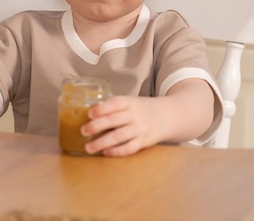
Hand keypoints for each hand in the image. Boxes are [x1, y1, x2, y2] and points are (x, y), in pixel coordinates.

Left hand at [81, 79, 214, 156]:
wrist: (170, 116)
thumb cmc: (145, 109)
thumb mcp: (133, 102)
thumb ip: (116, 107)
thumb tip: (91, 114)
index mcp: (131, 102)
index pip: (115, 103)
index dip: (102, 108)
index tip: (89, 113)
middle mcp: (135, 115)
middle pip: (114, 120)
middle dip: (96, 126)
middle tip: (83, 131)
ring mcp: (140, 129)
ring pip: (119, 136)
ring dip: (102, 142)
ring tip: (89, 148)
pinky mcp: (144, 141)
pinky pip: (129, 148)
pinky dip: (116, 151)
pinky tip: (106, 153)